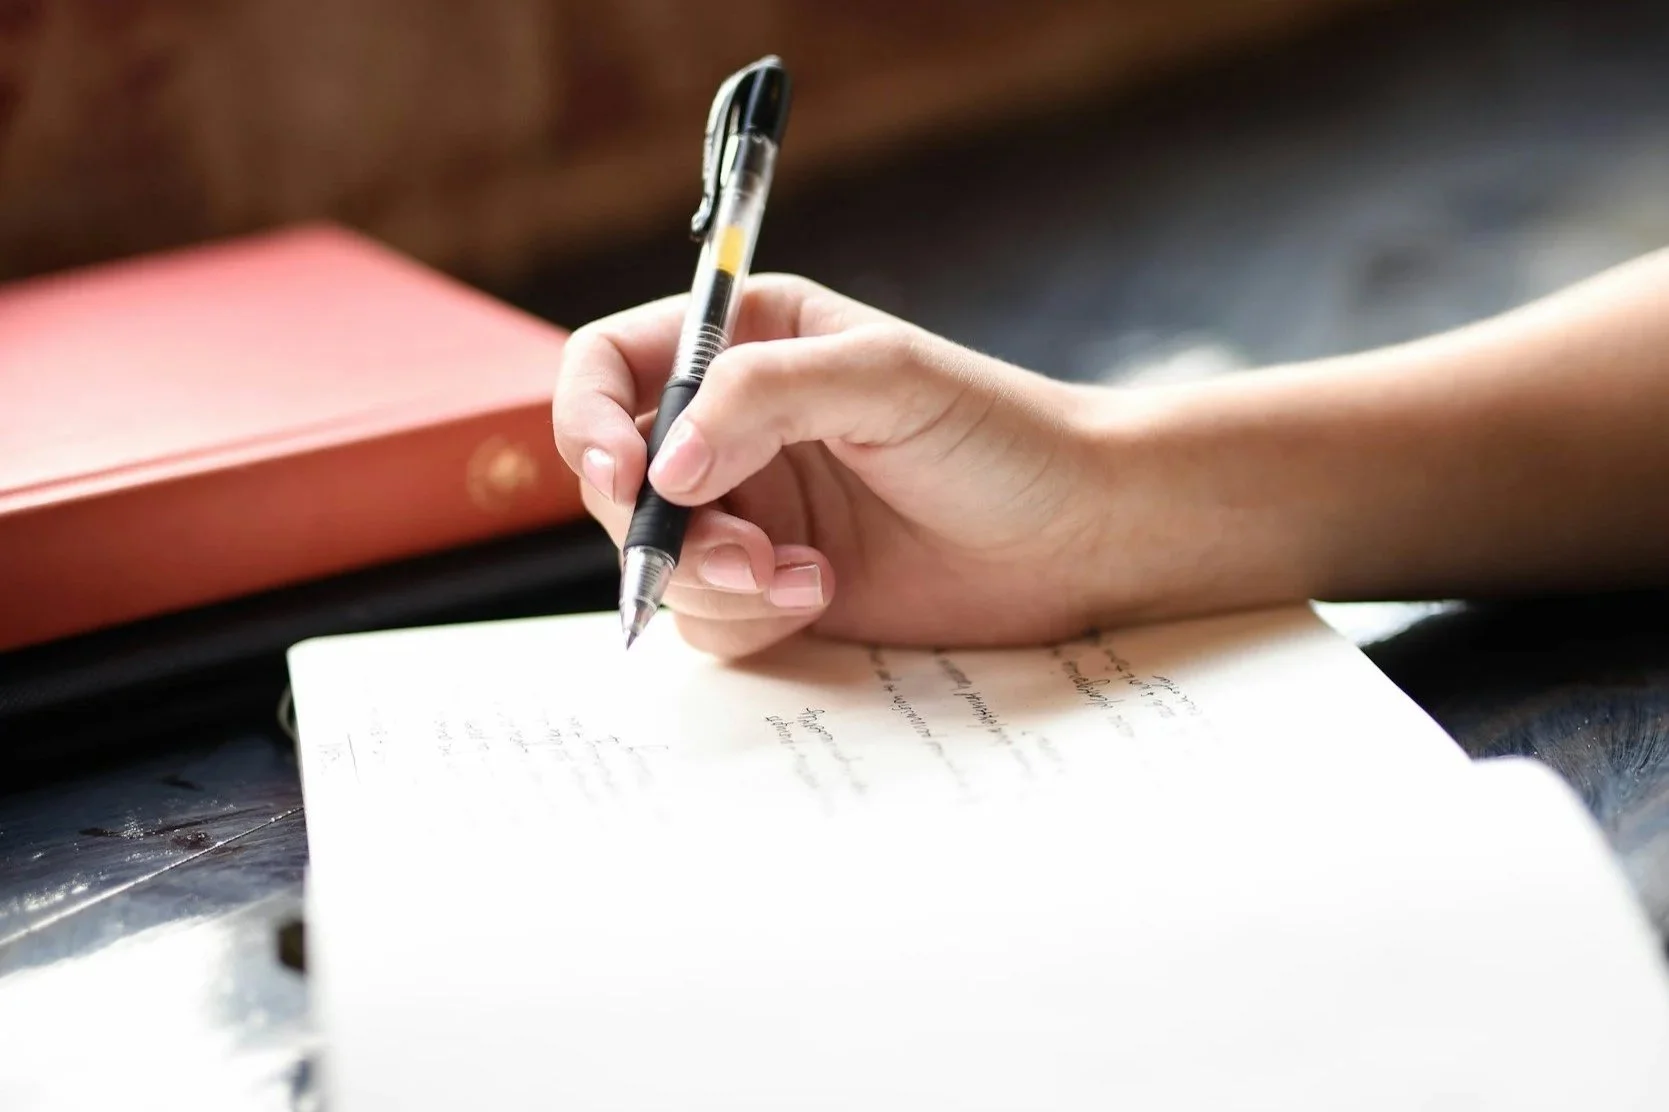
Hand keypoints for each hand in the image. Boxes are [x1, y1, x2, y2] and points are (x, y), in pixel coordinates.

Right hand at [552, 275, 1121, 657]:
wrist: (1079, 535)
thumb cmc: (1001, 434)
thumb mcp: (885, 380)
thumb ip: (763, 396)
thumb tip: (661, 468)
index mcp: (748, 343)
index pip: (609, 367)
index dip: (588, 420)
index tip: (624, 476)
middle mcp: (734, 427)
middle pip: (618, 479)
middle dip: (664, 528)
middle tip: (743, 553)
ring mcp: (752, 511)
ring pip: (656, 560)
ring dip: (712, 581)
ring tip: (803, 578)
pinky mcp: (774, 587)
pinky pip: (706, 618)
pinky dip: (749, 618)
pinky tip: (823, 595)